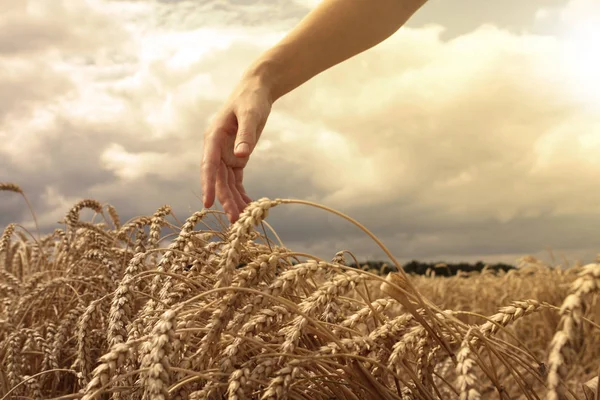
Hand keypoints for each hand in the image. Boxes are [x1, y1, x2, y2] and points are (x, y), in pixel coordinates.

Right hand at [201, 76, 271, 222]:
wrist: (257, 91)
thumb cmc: (251, 99)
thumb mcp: (250, 114)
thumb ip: (245, 134)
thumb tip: (240, 155)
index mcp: (213, 138)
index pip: (208, 165)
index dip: (208, 185)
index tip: (208, 203)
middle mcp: (216, 150)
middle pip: (219, 180)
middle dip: (225, 200)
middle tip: (234, 220)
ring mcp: (225, 156)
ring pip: (227, 184)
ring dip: (233, 201)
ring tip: (242, 221)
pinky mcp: (236, 159)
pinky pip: (237, 181)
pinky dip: (241, 194)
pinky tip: (248, 208)